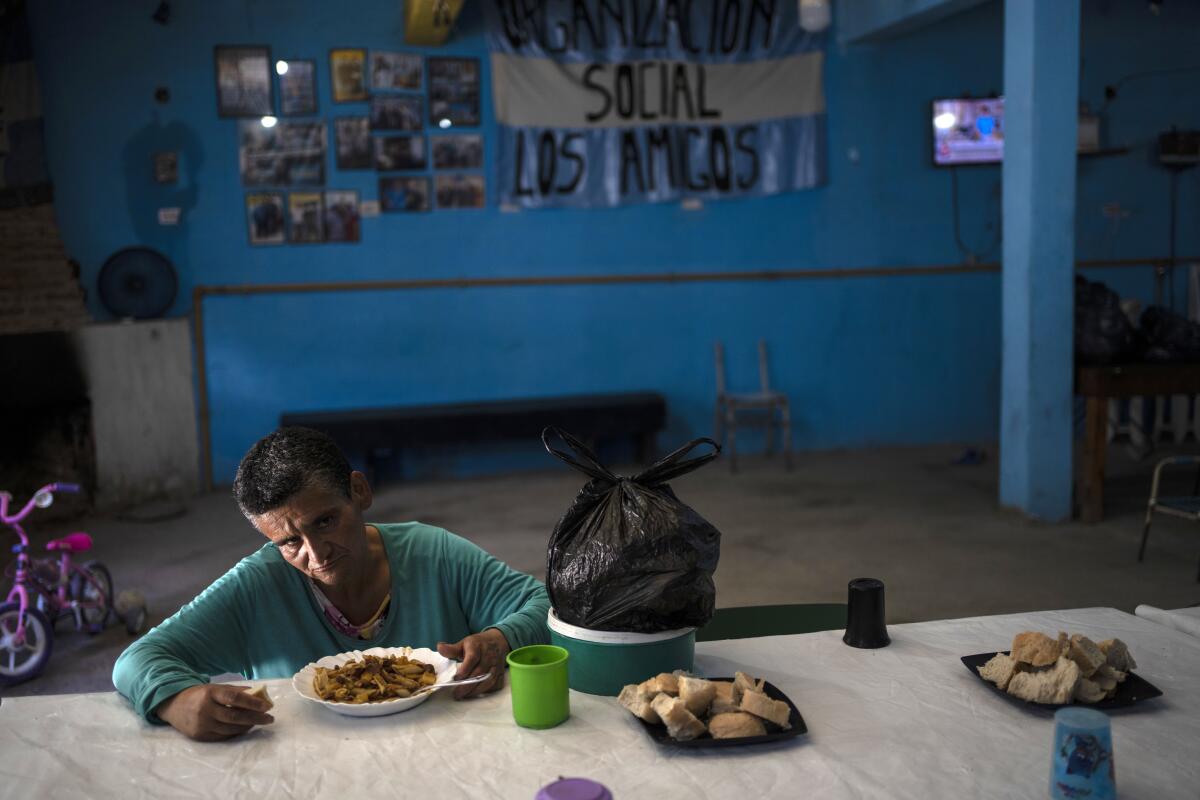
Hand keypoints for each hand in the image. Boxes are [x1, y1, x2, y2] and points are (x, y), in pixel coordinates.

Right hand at [156, 684, 274, 741]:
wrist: (174, 706)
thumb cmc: (200, 695)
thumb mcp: (216, 688)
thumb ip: (237, 691)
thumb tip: (260, 695)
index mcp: (210, 693)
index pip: (235, 698)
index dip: (252, 703)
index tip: (267, 706)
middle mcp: (205, 709)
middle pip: (235, 716)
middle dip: (255, 718)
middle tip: (269, 718)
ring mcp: (201, 724)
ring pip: (230, 728)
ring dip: (248, 726)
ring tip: (258, 722)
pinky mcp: (199, 736)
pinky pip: (223, 736)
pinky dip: (237, 732)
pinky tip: (245, 728)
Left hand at [437, 628, 509, 698]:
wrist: (498, 641)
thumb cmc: (478, 644)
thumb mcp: (464, 643)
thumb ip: (452, 649)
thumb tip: (439, 647)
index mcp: (477, 648)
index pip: (472, 659)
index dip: (464, 670)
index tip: (456, 679)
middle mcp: (488, 657)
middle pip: (479, 673)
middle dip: (467, 685)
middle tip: (457, 694)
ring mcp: (496, 665)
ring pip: (488, 680)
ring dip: (476, 690)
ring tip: (465, 696)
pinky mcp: (501, 673)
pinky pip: (496, 684)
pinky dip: (487, 691)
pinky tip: (477, 693)